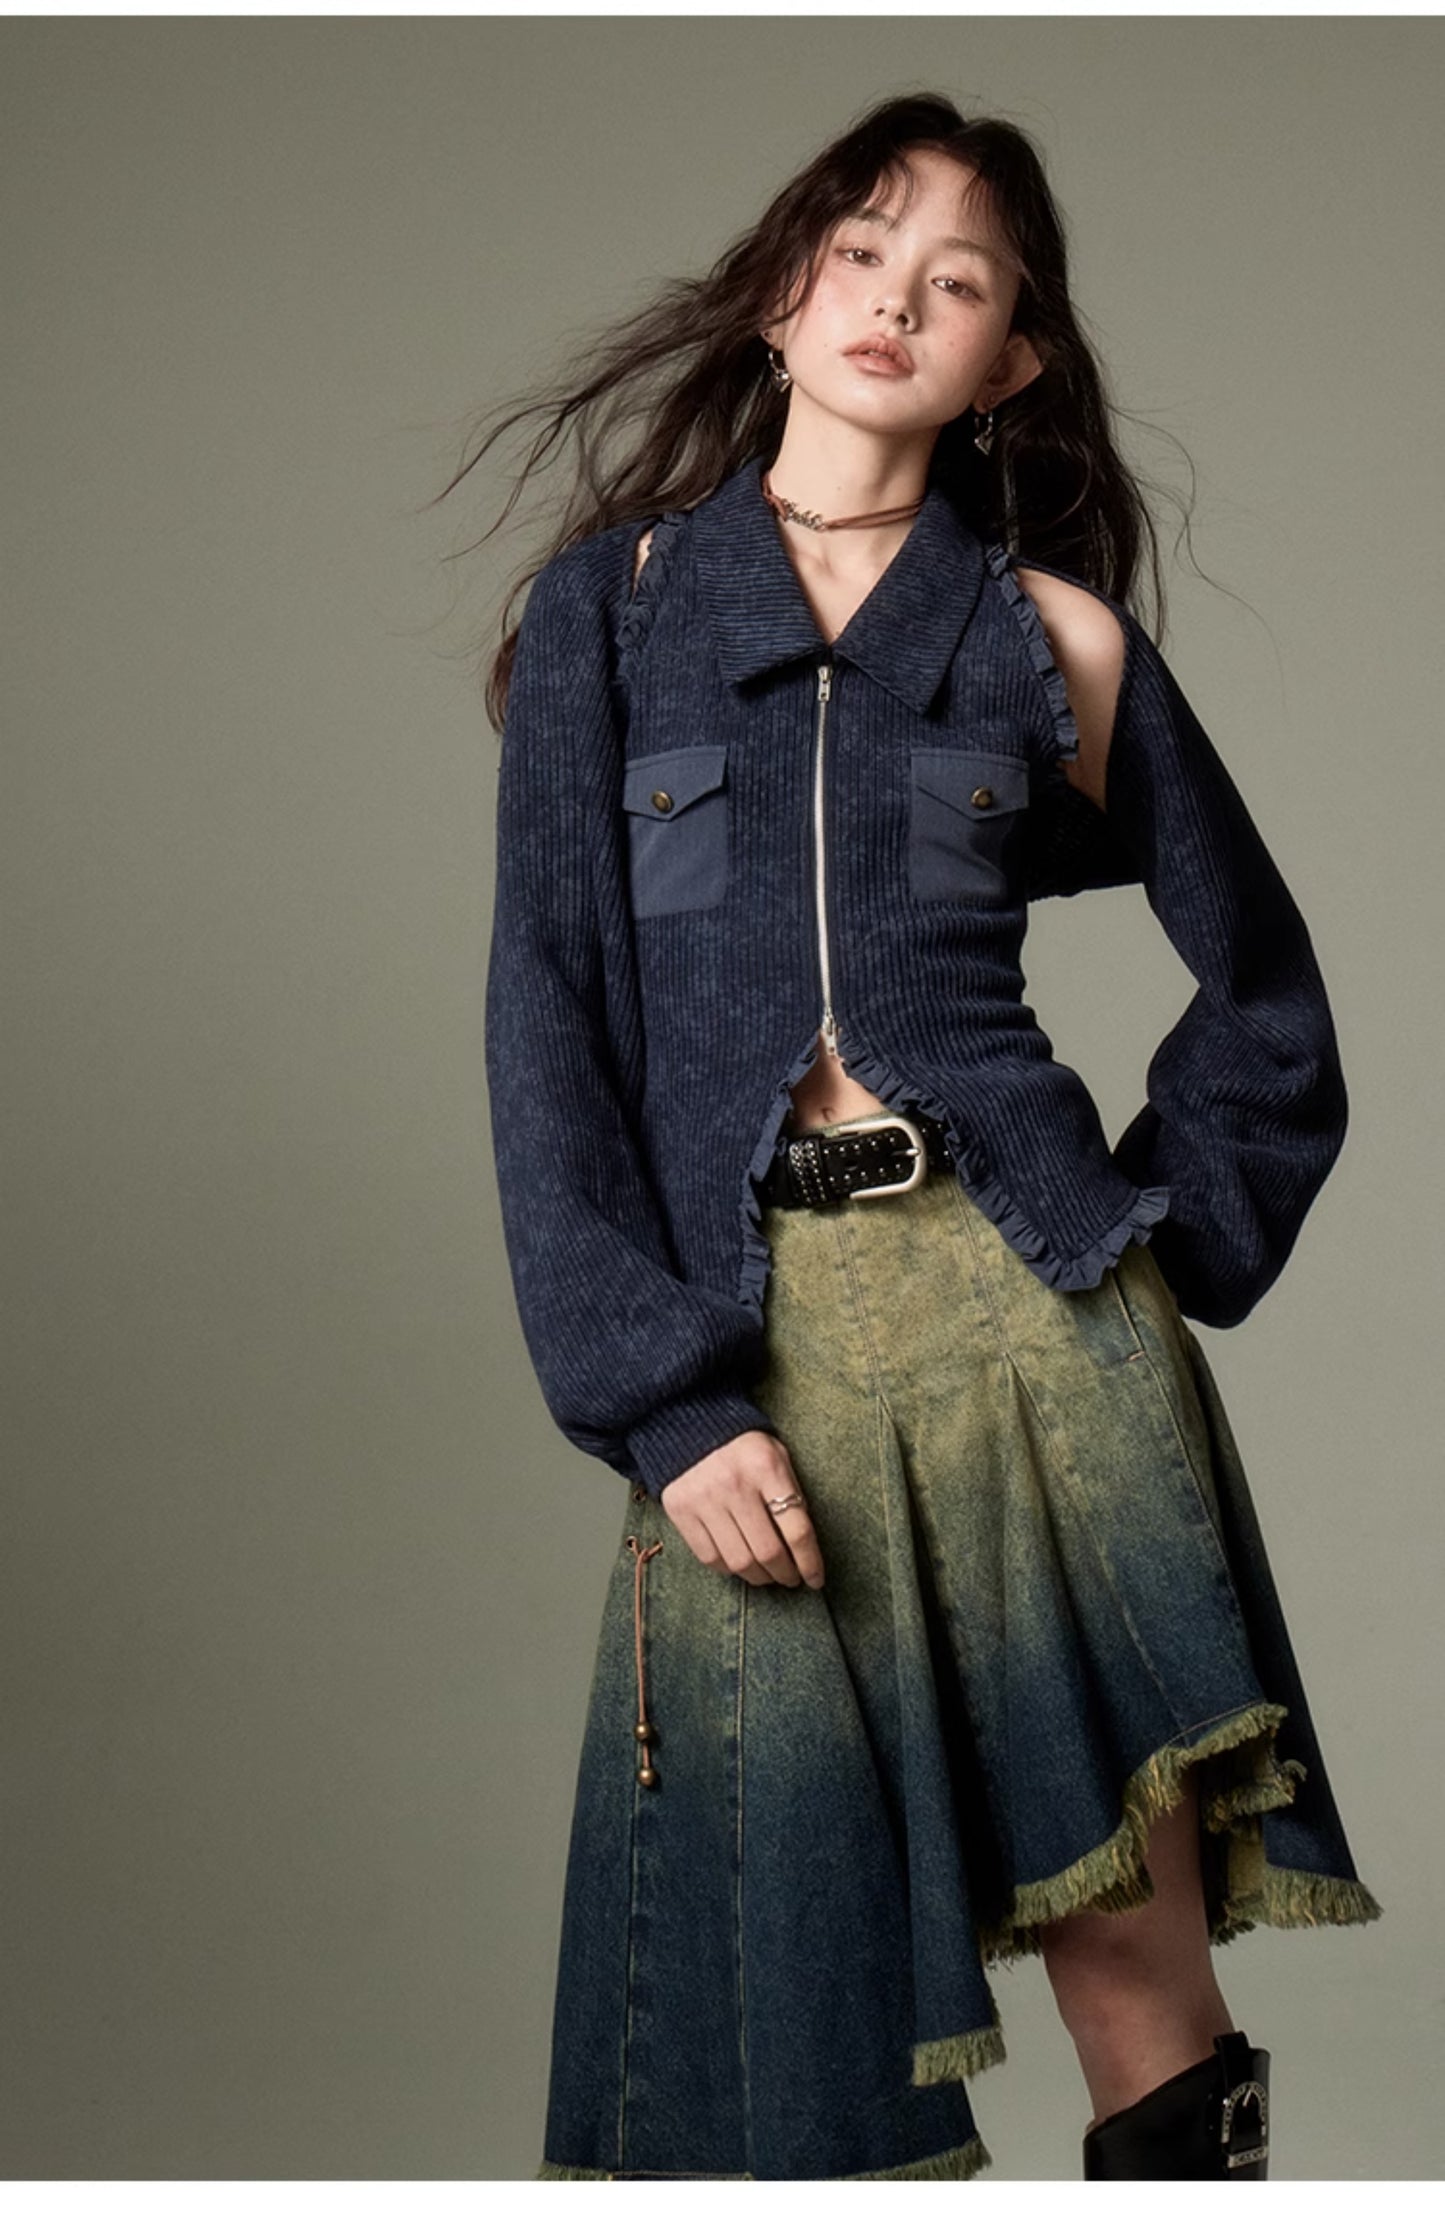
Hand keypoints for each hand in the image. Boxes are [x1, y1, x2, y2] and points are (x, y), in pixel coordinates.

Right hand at [660, 1430, 824, 1589]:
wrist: (690, 1427)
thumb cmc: (743, 1447)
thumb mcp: (777, 1456)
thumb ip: (791, 1494)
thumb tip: (804, 1546)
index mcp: (766, 1467)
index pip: (797, 1529)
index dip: (810, 1562)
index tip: (816, 1579)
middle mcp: (734, 1485)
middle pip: (768, 1551)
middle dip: (785, 1574)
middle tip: (792, 1578)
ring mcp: (704, 1500)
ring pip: (739, 1561)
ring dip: (759, 1577)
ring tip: (768, 1575)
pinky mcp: (681, 1511)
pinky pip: (709, 1557)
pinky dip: (729, 1570)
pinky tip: (740, 1565)